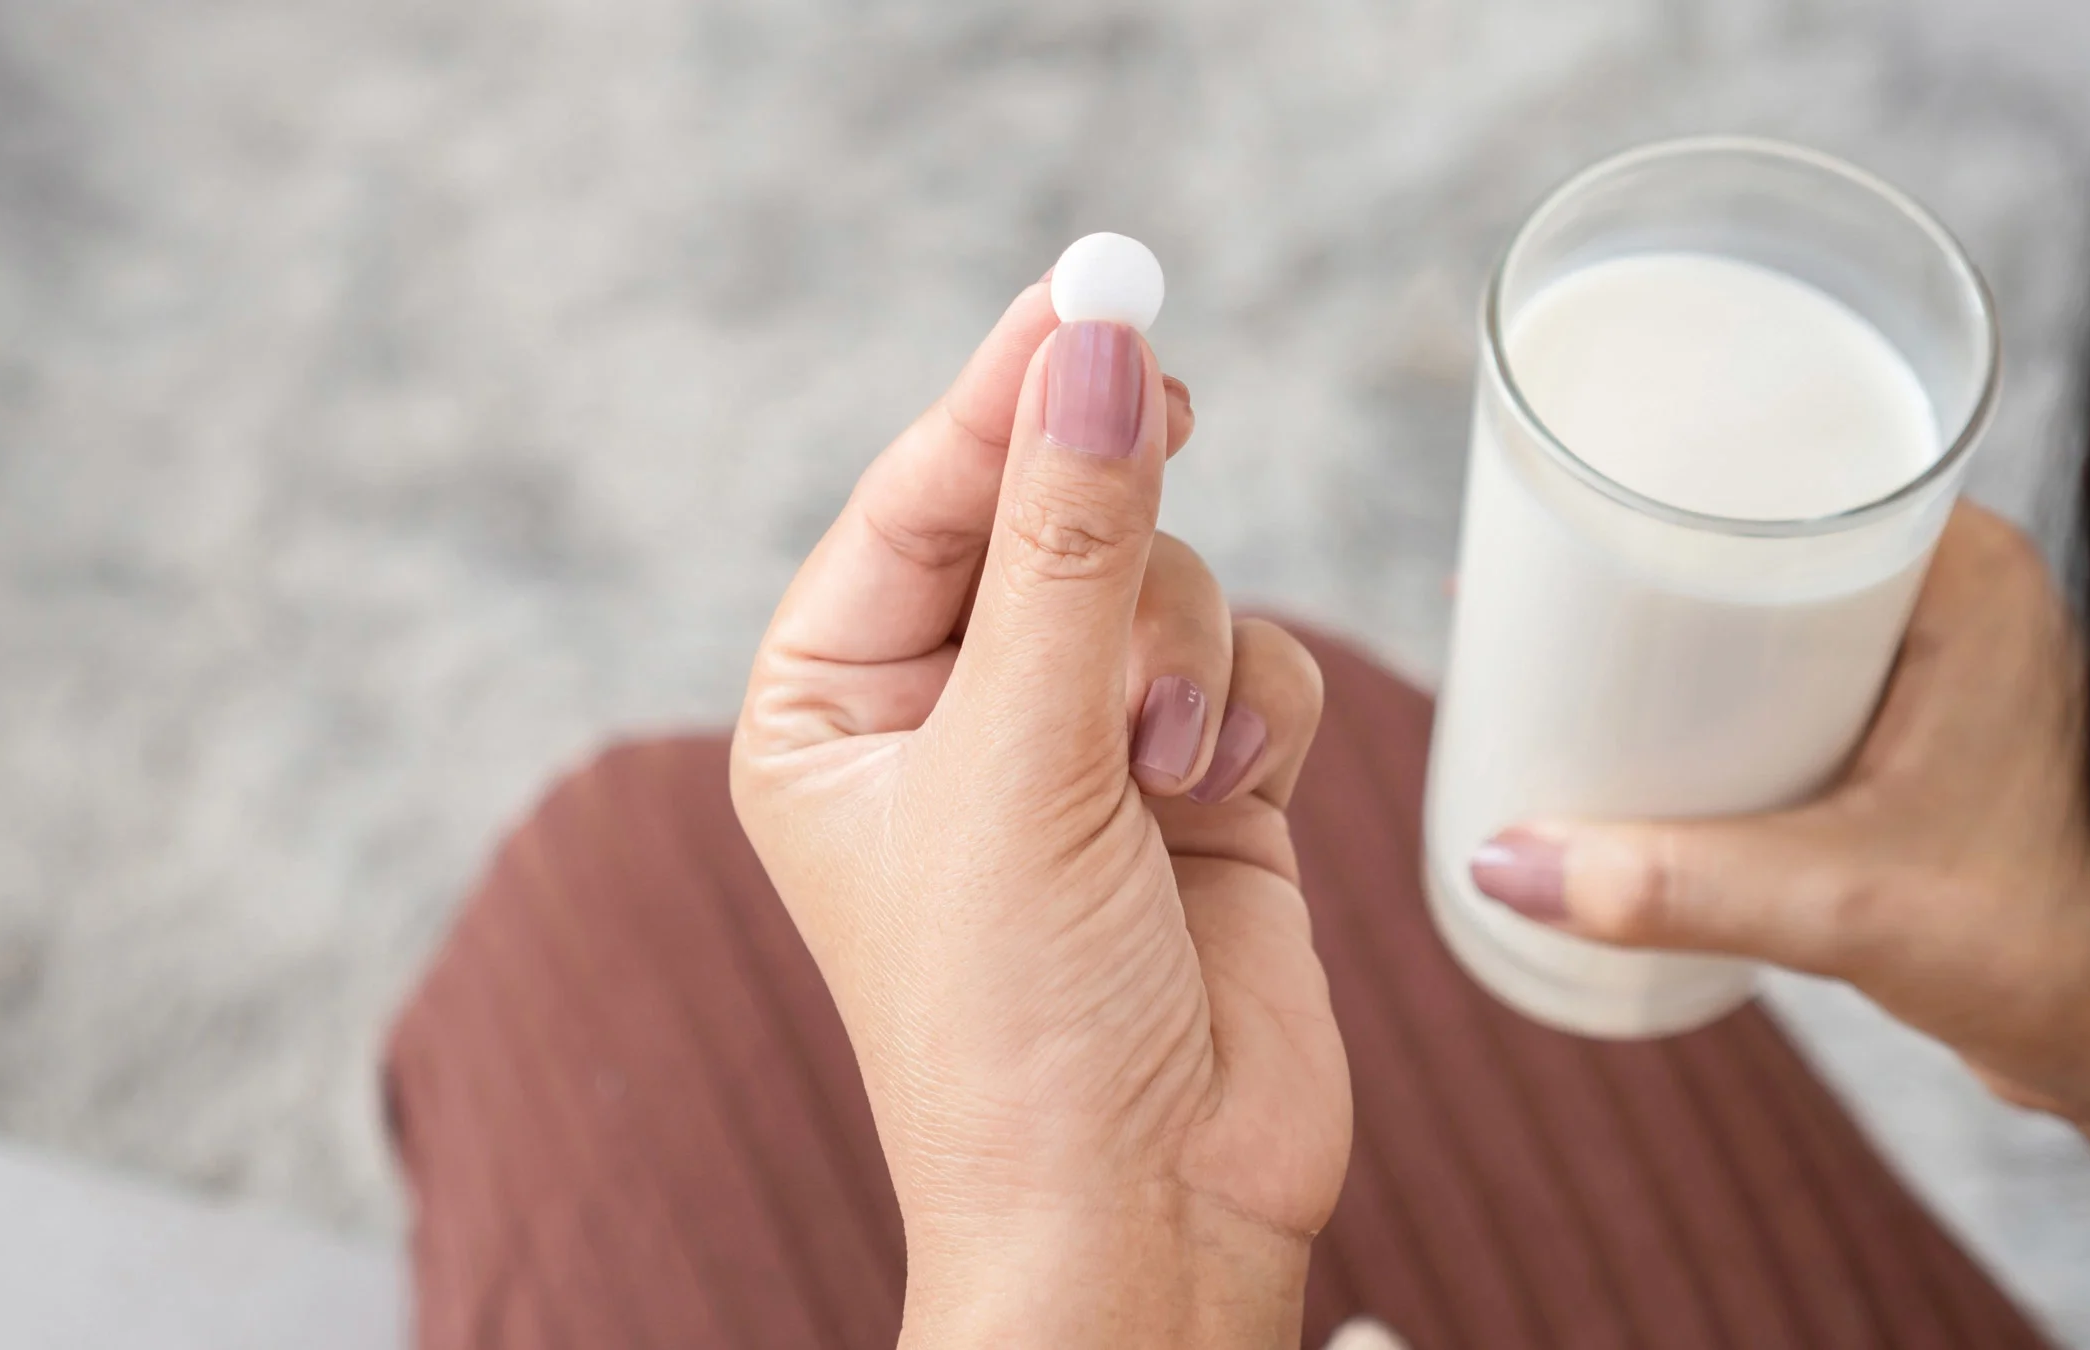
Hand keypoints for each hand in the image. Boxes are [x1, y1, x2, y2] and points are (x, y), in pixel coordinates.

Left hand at [731, 281, 1348, 1347]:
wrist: (1151, 1220)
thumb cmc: (1016, 1029)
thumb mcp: (1024, 762)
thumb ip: (1072, 544)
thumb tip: (1098, 343)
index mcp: (834, 706)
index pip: (919, 495)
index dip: (1006, 393)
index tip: (1095, 291)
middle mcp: (951, 714)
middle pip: (1051, 515)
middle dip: (1110, 537)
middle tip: (1172, 416)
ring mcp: (1081, 747)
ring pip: (1165, 580)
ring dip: (1184, 653)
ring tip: (1168, 772)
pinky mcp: (1199, 783)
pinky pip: (1247, 656)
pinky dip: (1255, 704)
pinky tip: (1231, 790)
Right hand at [1471, 505, 2089, 1123]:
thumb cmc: (2052, 945)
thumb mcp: (1844, 902)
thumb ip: (1677, 888)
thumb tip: (1501, 865)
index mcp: (1966, 578)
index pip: (1801, 473)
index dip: (1678, 475)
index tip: (1568, 500)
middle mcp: (1951, 602)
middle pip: (1762, 542)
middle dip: (1642, 564)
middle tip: (1530, 585)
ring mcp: (1929, 672)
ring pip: (1765, 617)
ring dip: (1667, 634)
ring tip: (1552, 649)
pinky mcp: (1905, 741)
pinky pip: (1781, 683)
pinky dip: (1704, 694)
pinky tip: (1630, 722)